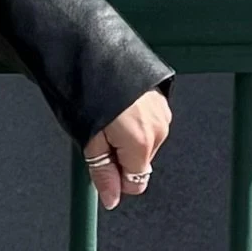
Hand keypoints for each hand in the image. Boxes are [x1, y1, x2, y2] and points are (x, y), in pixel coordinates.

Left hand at [83, 89, 169, 212]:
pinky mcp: (162, 99)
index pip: (136, 182)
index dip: (115, 178)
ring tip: (106, 116)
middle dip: (120, 156)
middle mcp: (158, 130)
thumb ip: (103, 173)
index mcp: (141, 143)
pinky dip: (134, 122)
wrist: (95, 50)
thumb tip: (111, 200)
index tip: (100, 163)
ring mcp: (163, 113)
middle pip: (140, 162)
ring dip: (126, 138)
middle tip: (97, 134)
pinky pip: (149, 124)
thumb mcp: (89, 139)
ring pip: (145, 143)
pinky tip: (118, 107)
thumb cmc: (88, 91)